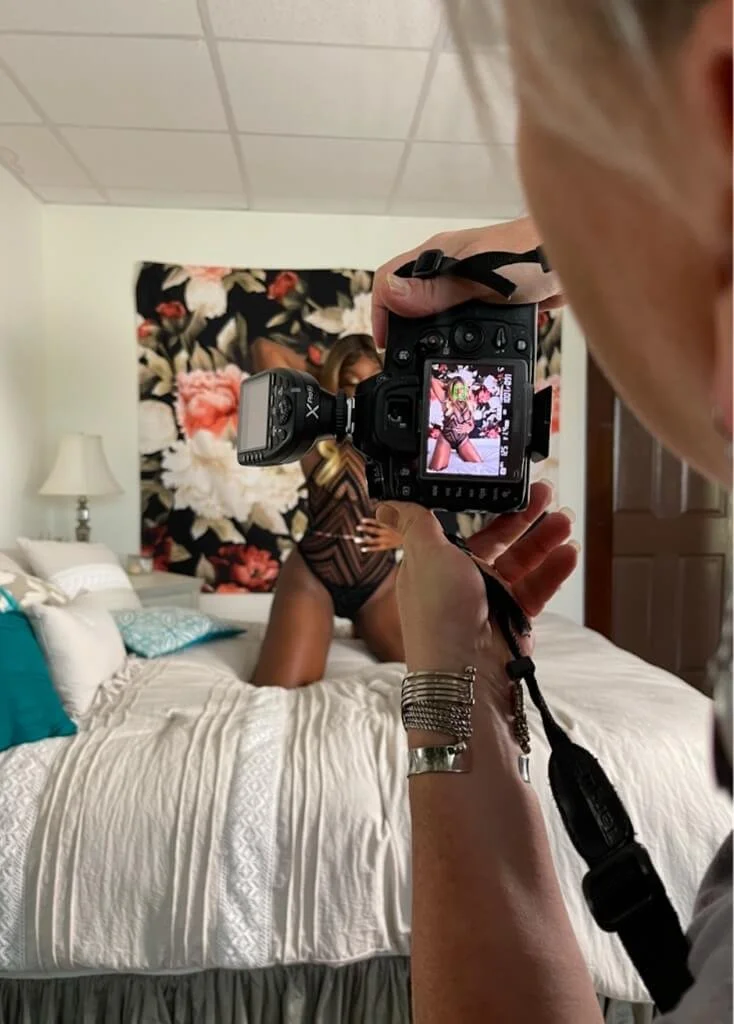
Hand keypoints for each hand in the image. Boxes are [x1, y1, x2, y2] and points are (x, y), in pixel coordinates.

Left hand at [357, 517, 402, 551]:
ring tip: (356, 539)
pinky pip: (376, 548)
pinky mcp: (386, 547)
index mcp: (387, 527)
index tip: (361, 520)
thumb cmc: (395, 534)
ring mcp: (386, 540)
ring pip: (373, 540)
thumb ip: (379, 529)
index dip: (369, 521)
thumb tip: (367, 534)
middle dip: (365, 529)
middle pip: (374, 530)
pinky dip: (369, 548)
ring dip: (364, 540)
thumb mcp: (389, 528)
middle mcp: (386, 533)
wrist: (407, 541)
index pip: (377, 522)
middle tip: (357, 527)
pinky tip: (362, 549)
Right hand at [371, 217, 563, 350]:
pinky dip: (463, 338)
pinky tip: (470, 352)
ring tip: (435, 362)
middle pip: (411, 300)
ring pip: (437, 313)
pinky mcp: (490, 299)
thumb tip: (390, 295)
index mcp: (438, 256)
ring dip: (434, 337)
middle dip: (406, 330)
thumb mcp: (477, 275)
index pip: (390, 280)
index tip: (388, 346)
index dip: (381, 313)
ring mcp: (469, 284)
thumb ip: (436, 287)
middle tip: (410, 361)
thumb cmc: (532, 255)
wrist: (576, 256)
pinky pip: (465, 321)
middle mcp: (448, 268)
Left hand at [376, 482, 577, 690]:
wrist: (466, 673)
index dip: (487, 505)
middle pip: (497, 540)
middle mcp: (460, 580)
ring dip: (543, 541)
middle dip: (522, 518)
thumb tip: (387, 503)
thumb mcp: (425, 555)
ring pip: (521, 562)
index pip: (464, 525)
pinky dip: (552, 571)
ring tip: (564, 521)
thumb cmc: (439, 615)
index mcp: (435, 562)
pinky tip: (567, 554)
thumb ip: (415, 523)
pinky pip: (536, 588)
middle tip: (545, 494)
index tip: (508, 487)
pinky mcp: (512, 620)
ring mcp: (488, 601)